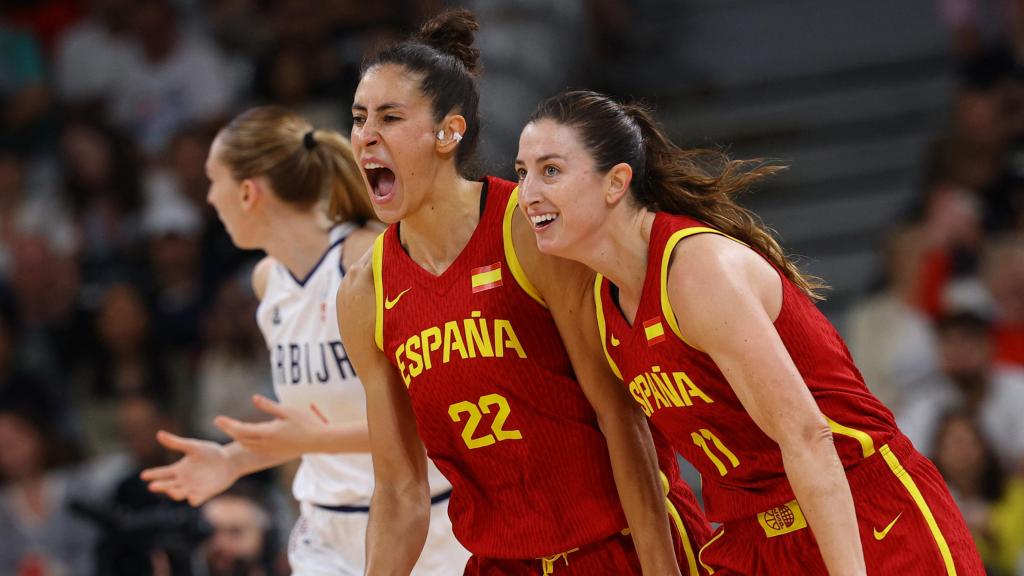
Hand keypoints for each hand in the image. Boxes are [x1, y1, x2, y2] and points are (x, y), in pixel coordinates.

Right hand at [140, 431, 237, 505]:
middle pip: (168, 485)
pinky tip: (192, 497)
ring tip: (171, 490)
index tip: (143, 475)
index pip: (162, 473)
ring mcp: (192, 488)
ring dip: (175, 493)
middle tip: (153, 486)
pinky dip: (194, 499)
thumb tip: (159, 434)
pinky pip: (196, 499)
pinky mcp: (204, 494)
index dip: (153, 474)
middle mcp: (183, 481)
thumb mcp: (193, 447)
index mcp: (179, 469)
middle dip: (161, 486)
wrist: (229, 462)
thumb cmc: (211, 453)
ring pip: (180, 494)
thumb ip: (177, 443)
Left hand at [214, 394, 328, 458]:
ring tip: (231, 429)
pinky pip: (255, 449)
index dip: (228, 424)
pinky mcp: (275, 453)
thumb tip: (253, 398)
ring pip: (248, 445)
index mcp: (268, 432)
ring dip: (238, 438)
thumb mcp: (287, 411)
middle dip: (230, 430)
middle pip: (241, 439)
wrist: (319, 441)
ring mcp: (270, 450)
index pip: (241, 429)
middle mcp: (266, 444)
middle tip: (220, 422)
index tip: (217, 419)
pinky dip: (247, 443)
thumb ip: (268, 406)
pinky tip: (247, 438)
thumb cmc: (305, 423)